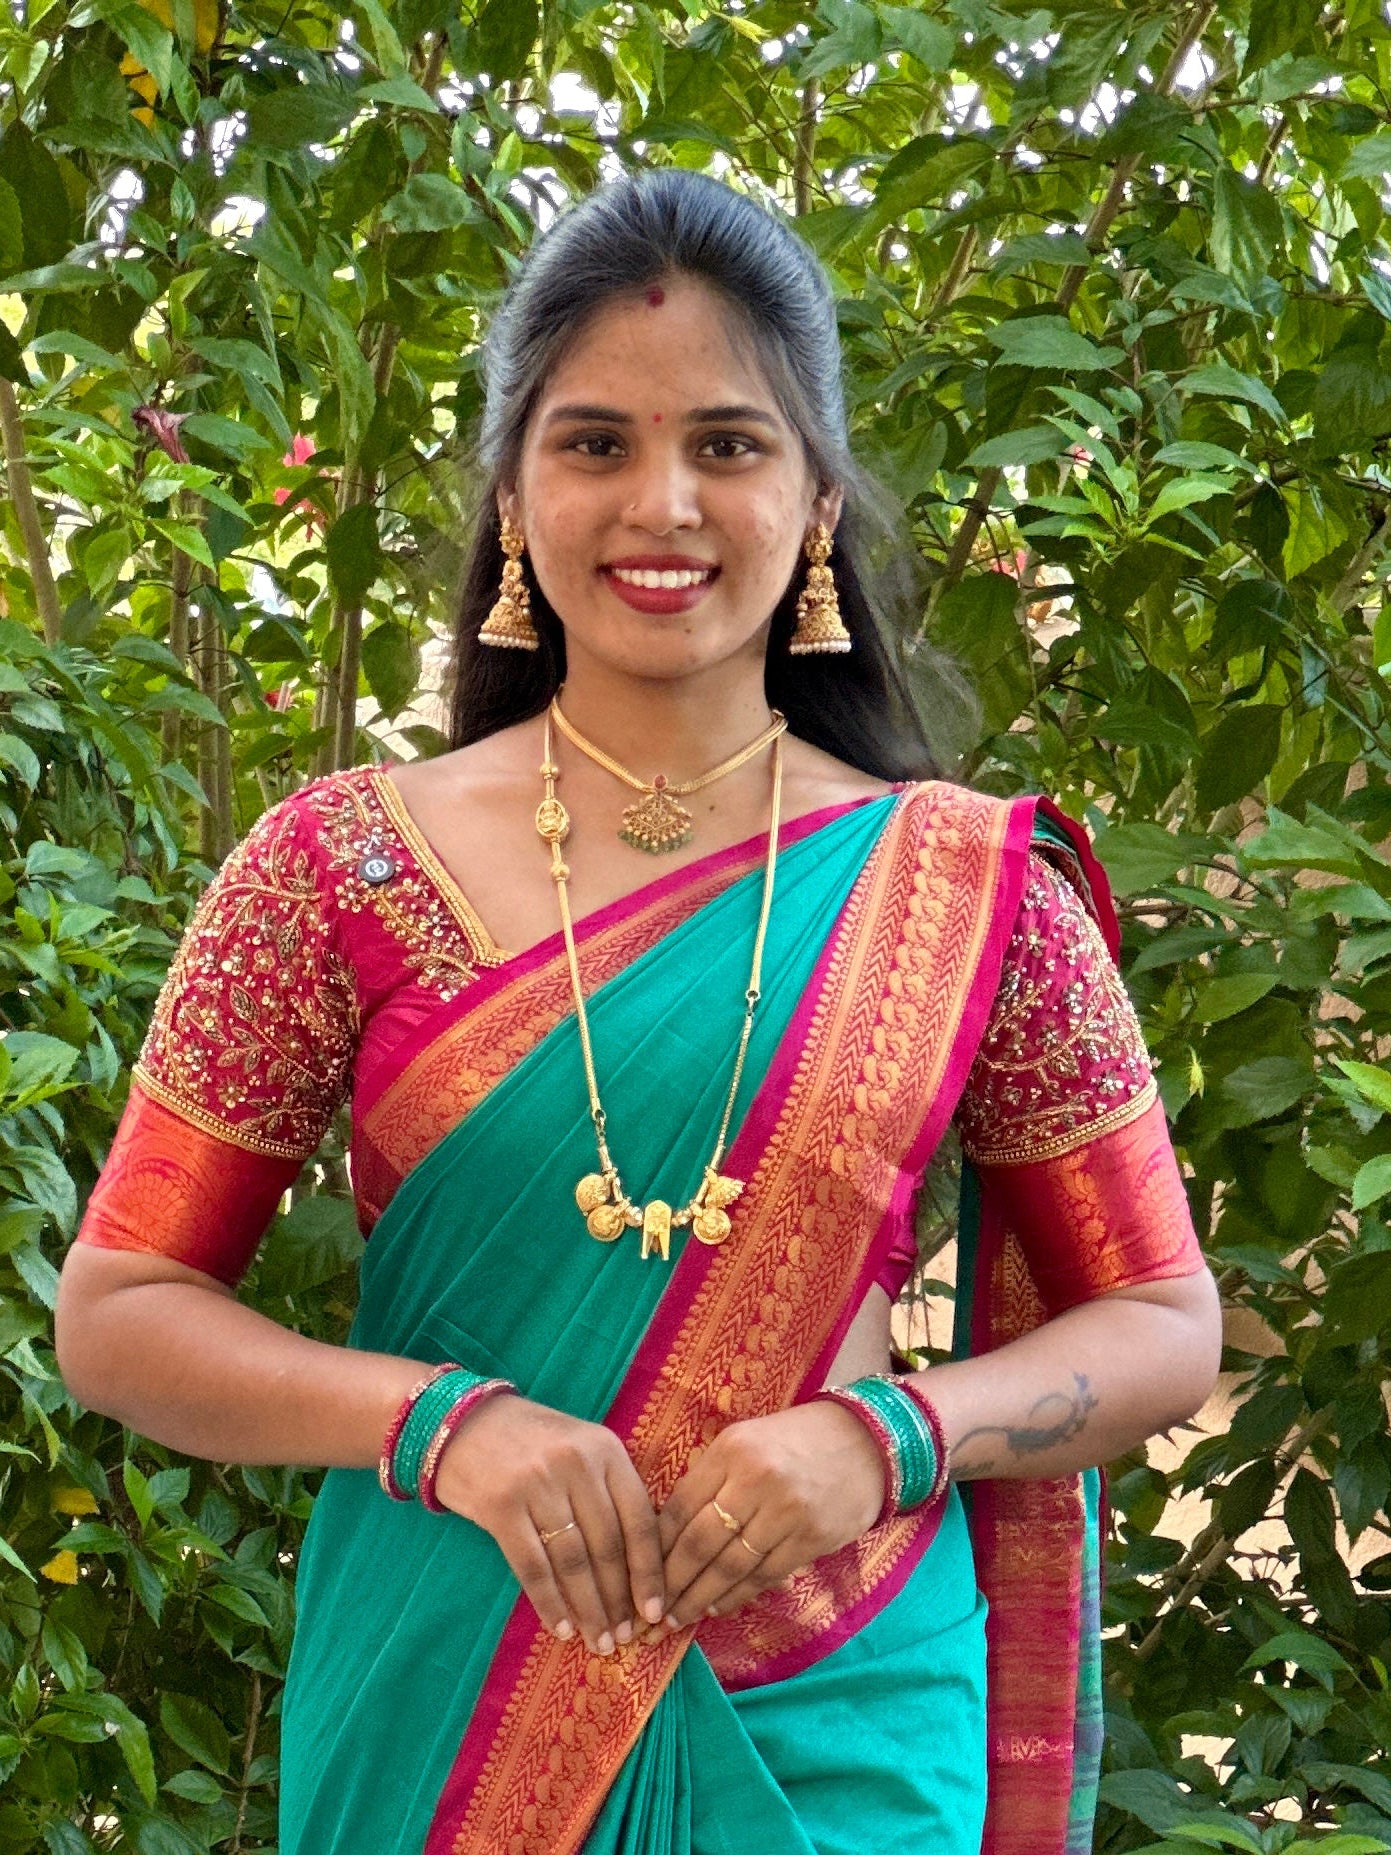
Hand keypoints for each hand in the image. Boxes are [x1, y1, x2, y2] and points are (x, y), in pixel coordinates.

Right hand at [431, 1395, 665, 1655]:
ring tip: (598, 1641)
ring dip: (588, 1608)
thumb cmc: (532, 1442)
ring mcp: (537, 1483)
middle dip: (618, 1600)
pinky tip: (561, 1627)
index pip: (639, 1519)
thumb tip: (637, 1566)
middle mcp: (576, 1464)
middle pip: (607, 1546)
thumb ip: (609, 1491)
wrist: (462, 1422)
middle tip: (624, 1638)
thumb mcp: (581, 1449)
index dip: (648, 1571)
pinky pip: (532, 1565)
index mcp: (605, 1449)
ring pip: (573, 1561)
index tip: (654, 1612)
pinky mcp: (501, 1505)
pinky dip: (549, 1601)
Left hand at [657, 1401, 883, 1630]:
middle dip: (672, 1584)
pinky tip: (717, 1608)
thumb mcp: (745, 1442)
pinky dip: (737, 1596)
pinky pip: (764, 1576)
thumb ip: (709, 1480)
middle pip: (700, 1543)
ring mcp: (786, 1511)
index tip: (637, 1576)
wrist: (866, 1442)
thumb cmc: (794, 1442)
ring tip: (679, 1619)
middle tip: (651, 1613)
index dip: (656, 1549)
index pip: (680, 1507)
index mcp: (731, 1450)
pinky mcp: (811, 1538)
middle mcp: (755, 1479)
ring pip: (730, 1566)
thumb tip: (667, 1533)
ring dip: (700, 1599)